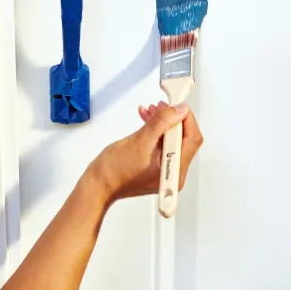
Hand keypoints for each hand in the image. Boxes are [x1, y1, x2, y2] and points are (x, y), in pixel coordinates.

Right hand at [86, 101, 203, 204]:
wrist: (98, 184)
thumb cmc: (115, 171)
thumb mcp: (140, 140)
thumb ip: (162, 122)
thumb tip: (179, 110)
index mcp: (174, 171)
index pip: (192, 139)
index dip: (186, 119)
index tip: (177, 105)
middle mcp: (174, 173)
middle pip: (184, 138)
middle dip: (173, 119)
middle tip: (162, 106)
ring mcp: (165, 170)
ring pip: (172, 139)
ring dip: (163, 122)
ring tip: (152, 110)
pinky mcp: (156, 166)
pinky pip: (162, 143)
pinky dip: (156, 130)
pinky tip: (147, 119)